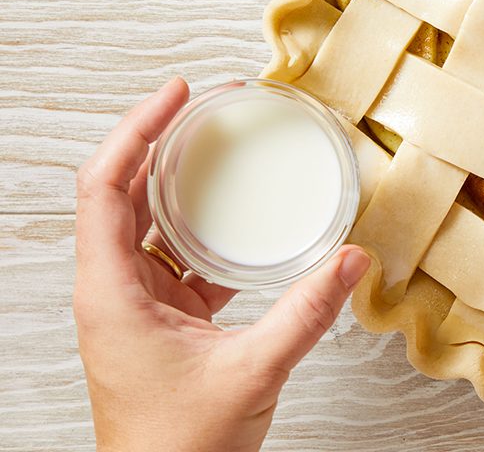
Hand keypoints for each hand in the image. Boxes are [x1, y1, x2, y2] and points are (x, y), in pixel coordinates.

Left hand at [73, 78, 371, 451]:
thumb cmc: (178, 449)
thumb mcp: (253, 371)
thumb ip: (307, 313)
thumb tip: (352, 261)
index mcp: (112, 293)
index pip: (103, 187)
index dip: (135, 131)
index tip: (176, 96)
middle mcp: (114, 291)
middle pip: (121, 192)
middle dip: (161, 142)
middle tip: (205, 105)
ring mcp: (135, 306)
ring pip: (146, 222)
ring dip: (179, 183)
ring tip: (218, 147)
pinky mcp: (160, 321)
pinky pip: (175, 256)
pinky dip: (202, 228)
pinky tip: (239, 221)